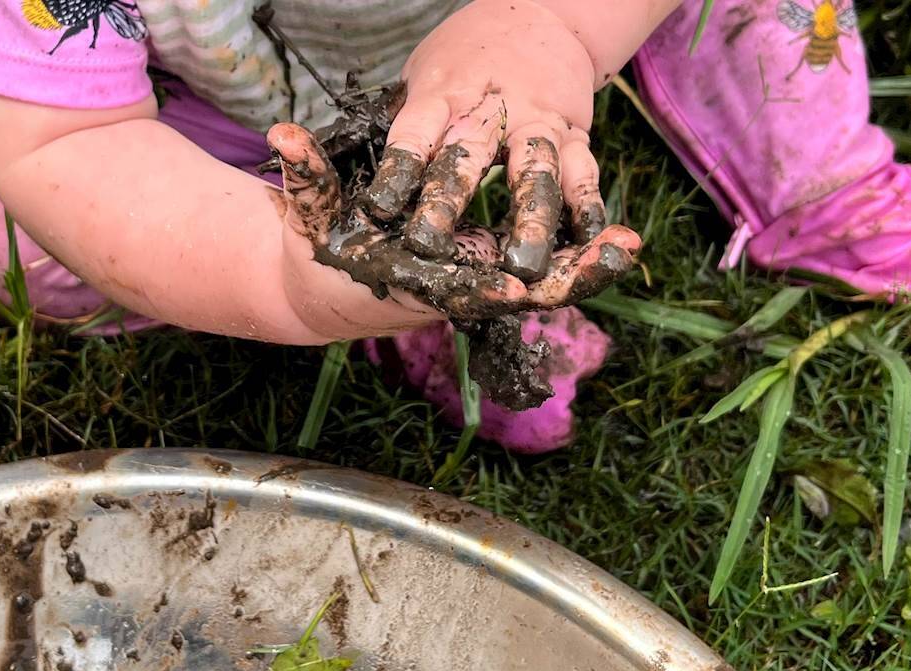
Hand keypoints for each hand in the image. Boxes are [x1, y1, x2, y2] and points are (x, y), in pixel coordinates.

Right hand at [269, 123, 640, 323]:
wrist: (320, 293)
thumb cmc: (314, 251)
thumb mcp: (307, 214)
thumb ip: (305, 175)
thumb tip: (282, 137)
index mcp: (406, 280)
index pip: (454, 288)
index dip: (487, 287)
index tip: (519, 286)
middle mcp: (446, 289)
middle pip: (513, 292)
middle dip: (562, 279)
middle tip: (612, 259)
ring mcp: (472, 284)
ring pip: (536, 283)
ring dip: (581, 268)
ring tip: (628, 248)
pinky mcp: (487, 272)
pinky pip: (540, 272)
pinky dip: (575, 259)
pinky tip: (616, 242)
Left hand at [364, 0, 606, 281]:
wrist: (544, 15)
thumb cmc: (467, 60)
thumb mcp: (424, 76)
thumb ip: (404, 122)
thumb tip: (354, 163)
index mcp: (443, 93)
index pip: (415, 132)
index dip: (398, 169)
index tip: (379, 209)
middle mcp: (493, 107)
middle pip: (469, 155)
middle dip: (448, 201)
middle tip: (430, 246)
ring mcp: (539, 120)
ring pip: (536, 169)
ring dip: (529, 219)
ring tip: (522, 265)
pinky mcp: (576, 134)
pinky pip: (584, 174)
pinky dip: (586, 209)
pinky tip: (588, 244)